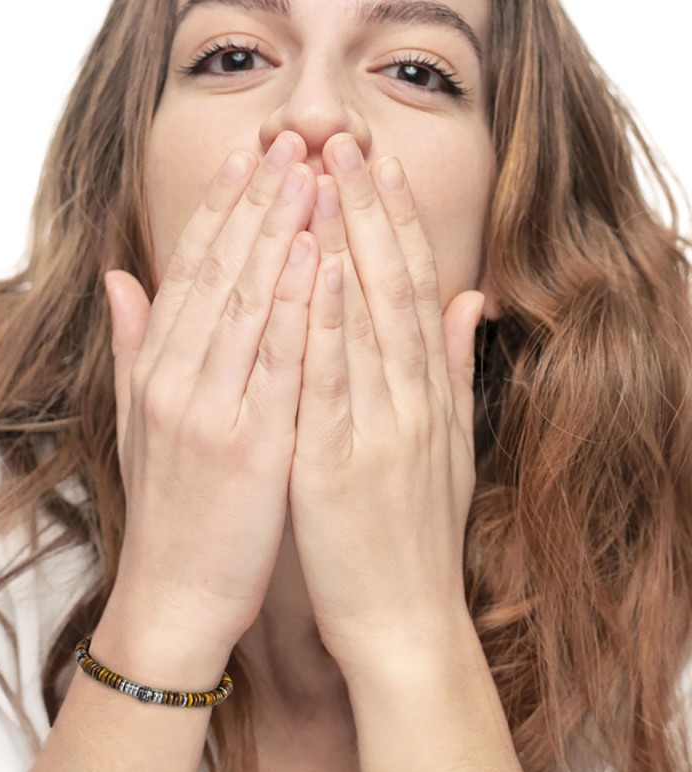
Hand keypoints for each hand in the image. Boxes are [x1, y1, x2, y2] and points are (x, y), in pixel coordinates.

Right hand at [103, 133, 318, 651]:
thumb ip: (133, 346)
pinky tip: (316, 258)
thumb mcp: (138, 422)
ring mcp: (211, 411)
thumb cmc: (171, 508)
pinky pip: (277, 364)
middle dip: (257, 202)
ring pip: (246, 304)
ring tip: (310, 174)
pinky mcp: (251, 447)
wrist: (176, 595)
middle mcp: (176, 380)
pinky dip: (296, 308)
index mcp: (156, 371)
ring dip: (278, 234)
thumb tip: (121, 277)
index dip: (221, 208)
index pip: (191, 271)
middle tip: (291, 141)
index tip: (250, 158)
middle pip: (220, 273)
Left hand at [290, 134, 483, 675]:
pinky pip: (331, 387)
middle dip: (367, 211)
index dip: (394, 223)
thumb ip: (452, 372)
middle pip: (392, 289)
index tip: (373, 166)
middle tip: (345, 142)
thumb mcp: (446, 449)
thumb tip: (468, 300)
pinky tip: (314, 274)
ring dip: (344, 247)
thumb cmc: (411, 533)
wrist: (403, 620)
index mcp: (426, 396)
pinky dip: (325, 327)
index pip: (412, 289)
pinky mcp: (337, 468)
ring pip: (365, 323)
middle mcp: (410, 403)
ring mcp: (378, 433)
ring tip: (322, 178)